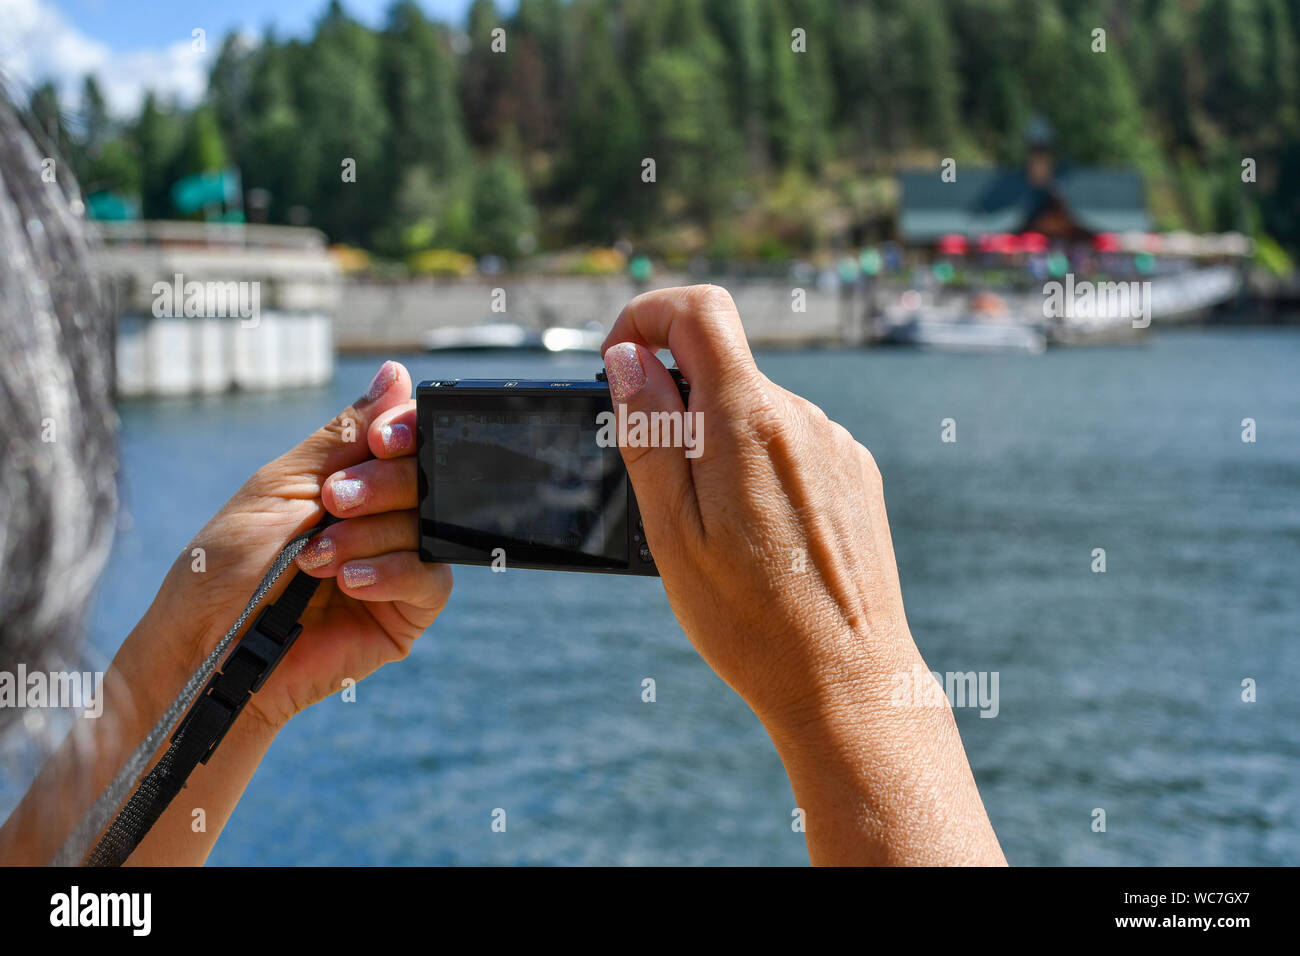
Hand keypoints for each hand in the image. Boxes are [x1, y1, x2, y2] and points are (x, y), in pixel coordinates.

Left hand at [144, 361, 450, 730]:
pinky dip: (393, 573)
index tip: (382, 440)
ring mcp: (400, 563)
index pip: (407, 436)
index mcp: (356, 477)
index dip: (407, 430)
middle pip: (425, 476)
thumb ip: (343, 434)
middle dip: (381, 485)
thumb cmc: (227, 567)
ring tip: (316, 561)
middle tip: (332, 504)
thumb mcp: (282, 485)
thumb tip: (397, 373)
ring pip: (428, 526)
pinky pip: (432, 579)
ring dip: (369, 536)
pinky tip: (349, 582)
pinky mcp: (407, 612)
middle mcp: (385, 516)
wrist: (207, 649)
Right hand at [600, 287, 909, 727]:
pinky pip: (791, 444)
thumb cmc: (749, 619)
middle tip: (663, 490)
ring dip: (719, 445)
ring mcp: (836, 445)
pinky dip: (759, 468)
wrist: (847, 680)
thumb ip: (647, 431)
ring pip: (754, 412)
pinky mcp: (856, 474)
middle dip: (676, 406)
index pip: (699, 311)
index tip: (621, 365)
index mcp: (748, 422)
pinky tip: (762, 538)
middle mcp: (802, 418)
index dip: (647, 317)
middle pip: (722, 367)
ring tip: (719, 533)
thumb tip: (627, 356)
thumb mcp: (671, 529)